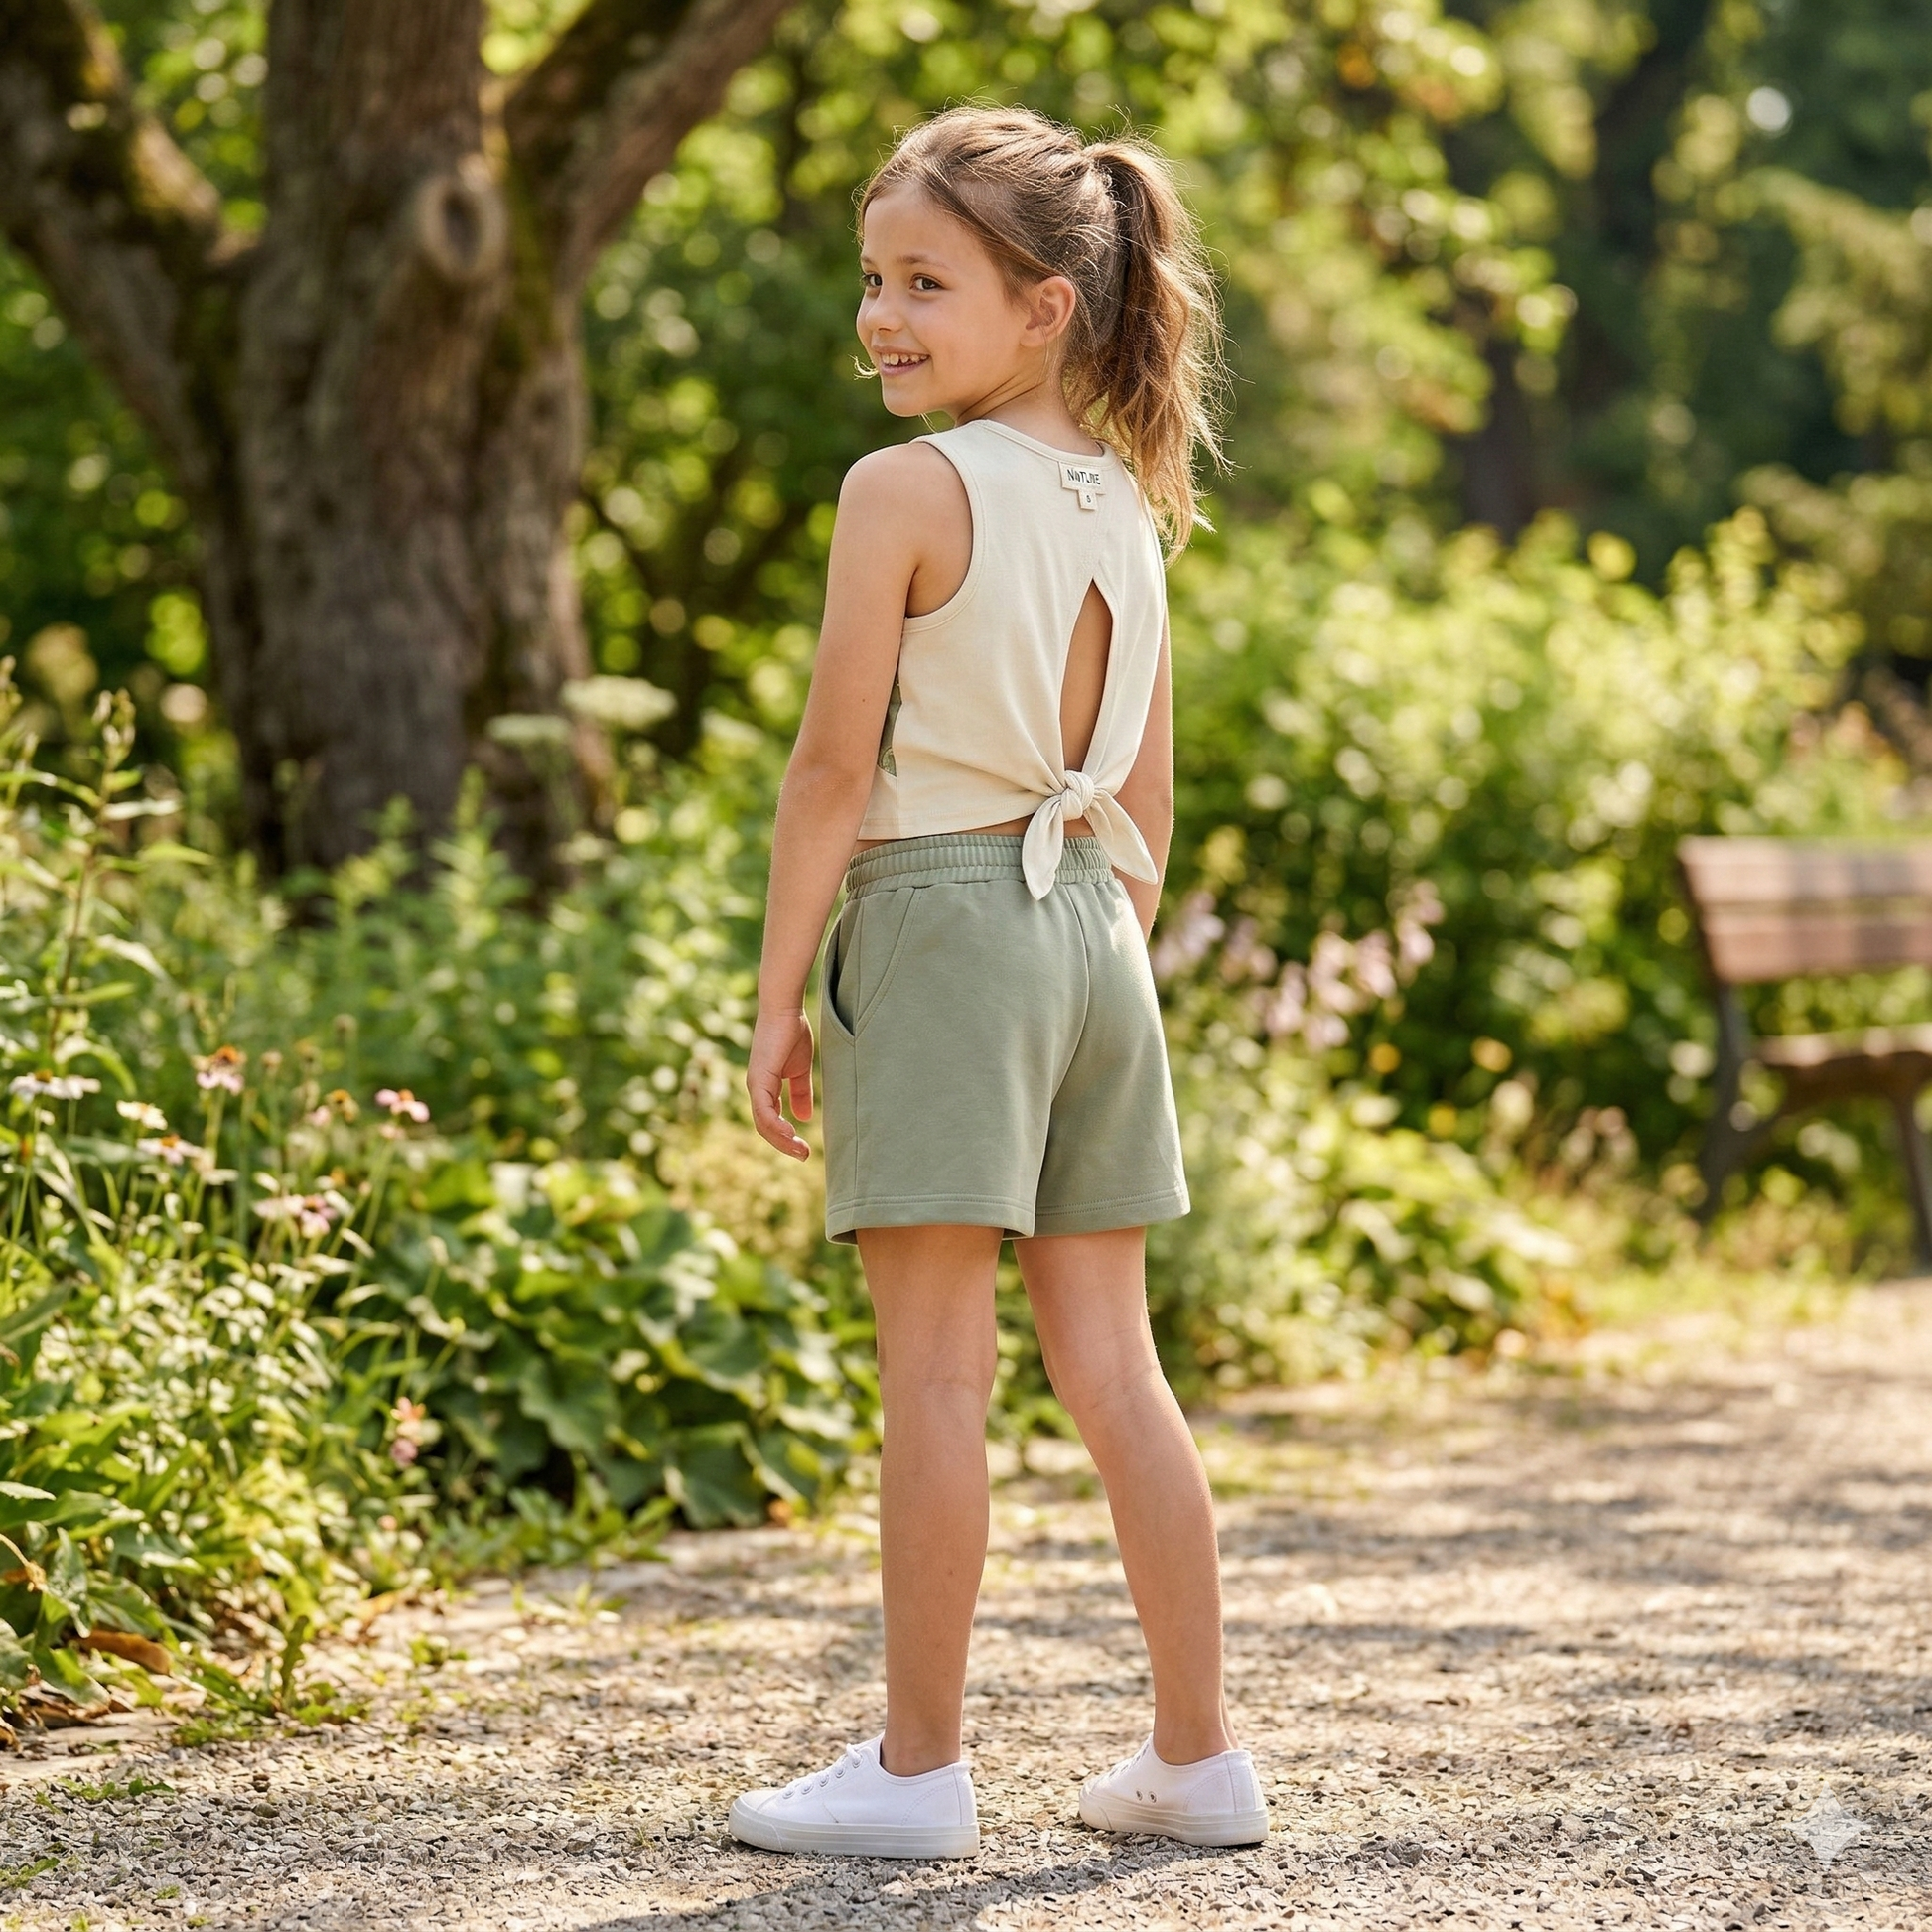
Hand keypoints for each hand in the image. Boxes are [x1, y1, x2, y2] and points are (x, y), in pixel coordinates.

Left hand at [748, 1007, 814, 1159]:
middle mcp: (756, 1089)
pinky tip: (791, 1134)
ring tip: (800, 1150)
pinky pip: (764, 1111)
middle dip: (785, 1145)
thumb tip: (804, 1118)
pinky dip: (776, 1125)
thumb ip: (801, 1093)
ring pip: (763, 1124)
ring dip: (782, 1140)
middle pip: (765, 1128)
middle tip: (804, 1155)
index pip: (771, 1121)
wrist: (784, 1009)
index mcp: (765, 1088)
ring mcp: (755, 1085)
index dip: (785, 1137)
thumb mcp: (800, 1070)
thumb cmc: (792, 1033)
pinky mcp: (758, 1079)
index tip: (804, 1148)